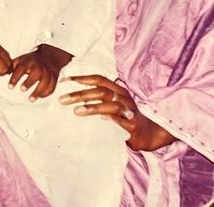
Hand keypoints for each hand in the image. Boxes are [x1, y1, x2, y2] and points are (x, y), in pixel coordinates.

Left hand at [9, 44, 72, 100]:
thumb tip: (0, 72)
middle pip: (35, 74)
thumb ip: (11, 66)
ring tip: (31, 99)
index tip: (10, 87)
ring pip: (45, 82)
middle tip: (22, 89)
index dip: (15, 78)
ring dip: (38, 91)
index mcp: (28, 62)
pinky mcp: (54, 77)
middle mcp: (38, 67)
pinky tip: (40, 97)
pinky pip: (52, 86)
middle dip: (29, 82)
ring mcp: (47, 72)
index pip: (21, 69)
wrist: (48, 56)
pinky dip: (47, 92)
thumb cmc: (31, 61)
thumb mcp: (21, 60)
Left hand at [58, 74, 175, 150]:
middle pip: (100, 90)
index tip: (63, 81)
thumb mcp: (113, 105)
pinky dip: (110, 118)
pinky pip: (121, 120)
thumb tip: (74, 98)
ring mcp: (129, 110)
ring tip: (76, 111)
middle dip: (80, 94)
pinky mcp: (133, 125)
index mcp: (117, 89)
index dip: (80, 78)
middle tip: (62, 99)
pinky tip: (100, 120)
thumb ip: (99, 100)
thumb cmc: (126, 118)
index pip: (97, 79)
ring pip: (110, 104)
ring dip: (92, 107)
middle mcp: (123, 97)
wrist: (151, 133)